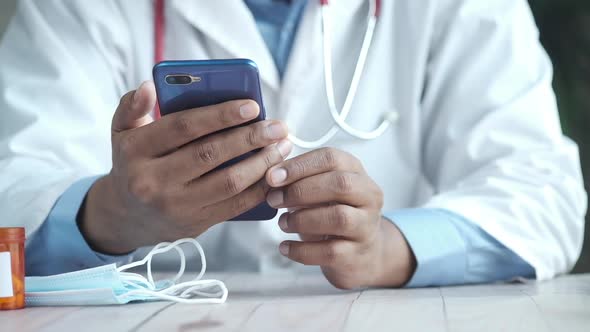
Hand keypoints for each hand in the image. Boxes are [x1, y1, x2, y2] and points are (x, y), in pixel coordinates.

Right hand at [79, 81, 290, 253]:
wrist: (126, 217)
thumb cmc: (133, 163)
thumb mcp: (122, 132)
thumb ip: (132, 106)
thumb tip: (149, 86)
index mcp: (135, 151)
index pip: (184, 127)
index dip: (221, 115)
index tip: (253, 105)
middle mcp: (153, 181)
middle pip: (211, 154)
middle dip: (251, 138)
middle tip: (278, 127)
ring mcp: (175, 206)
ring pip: (228, 182)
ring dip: (262, 164)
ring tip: (282, 147)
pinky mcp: (195, 223)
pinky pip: (235, 206)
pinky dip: (259, 189)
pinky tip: (274, 173)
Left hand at [265, 148, 415, 288]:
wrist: (360, 253)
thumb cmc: (333, 214)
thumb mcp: (320, 191)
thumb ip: (299, 180)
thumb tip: (270, 176)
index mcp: (356, 173)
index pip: (331, 158)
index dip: (299, 166)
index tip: (272, 176)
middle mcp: (368, 197)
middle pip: (340, 184)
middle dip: (300, 191)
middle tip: (273, 199)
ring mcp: (366, 226)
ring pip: (339, 218)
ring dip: (302, 219)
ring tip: (282, 223)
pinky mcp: (357, 254)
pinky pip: (330, 252)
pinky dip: (302, 250)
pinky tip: (285, 247)